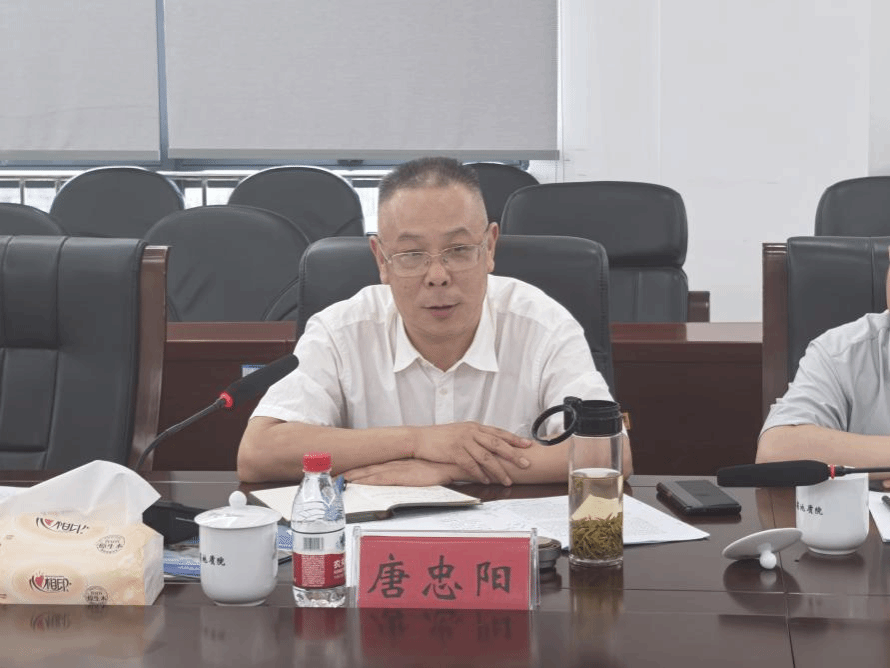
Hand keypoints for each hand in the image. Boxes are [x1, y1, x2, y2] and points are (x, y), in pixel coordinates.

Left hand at [343, 460, 455, 486]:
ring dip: (354, 477)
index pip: (372, 467)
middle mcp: (394, 465)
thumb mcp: (418, 472)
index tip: (341, 474)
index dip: (356, 470)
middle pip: (366, 469)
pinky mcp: (403, 476)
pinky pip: (381, 478)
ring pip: (370, 473)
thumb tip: (398, 483)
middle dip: (349, 473)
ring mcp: (397, 469)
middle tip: (331, 476)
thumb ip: (406, 476)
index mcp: (396, 464)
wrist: (449, 464)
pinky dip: (368, 480)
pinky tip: (357, 482)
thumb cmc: (436, 469)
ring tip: (338, 480)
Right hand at [412, 422, 532, 485]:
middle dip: (513, 455)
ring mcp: (463, 441)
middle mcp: (471, 432)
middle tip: (525, 463)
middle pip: (497, 444)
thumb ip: (475, 437)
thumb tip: (489, 444)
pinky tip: (486, 480)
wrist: (419, 438)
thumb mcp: (460, 432)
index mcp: (474, 427)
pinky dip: (480, 473)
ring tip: (506, 480)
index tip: (528, 444)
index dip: (514, 439)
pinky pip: (470, 464)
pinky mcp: (454, 451)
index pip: (498, 432)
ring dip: (498, 470)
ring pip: (486, 456)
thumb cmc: (439, 437)